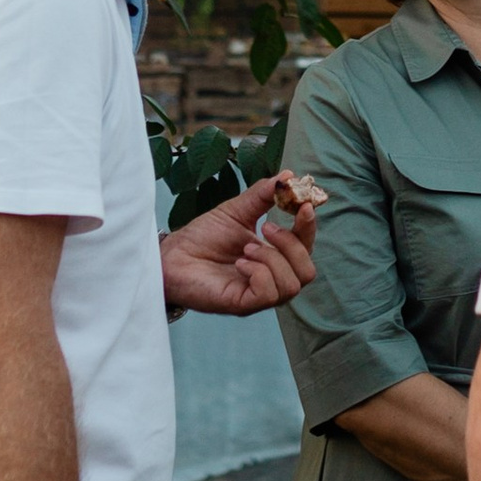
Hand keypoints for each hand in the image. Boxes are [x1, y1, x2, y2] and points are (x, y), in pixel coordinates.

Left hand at [159, 168, 322, 319]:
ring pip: (292, 285)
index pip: (306, 247)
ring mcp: (258, 295)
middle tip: (266, 228)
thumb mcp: (236, 211)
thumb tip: (288, 175)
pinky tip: (240, 263)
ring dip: (272, 259)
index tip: (304, 205)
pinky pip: (268, 294)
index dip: (309, 227)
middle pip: (307, 272)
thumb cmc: (202, 237)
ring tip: (246, 248)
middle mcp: (271, 279)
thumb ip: (263, 195)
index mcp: (274, 257)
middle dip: (292, 246)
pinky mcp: (243, 304)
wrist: (171, 255)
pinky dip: (259, 274)